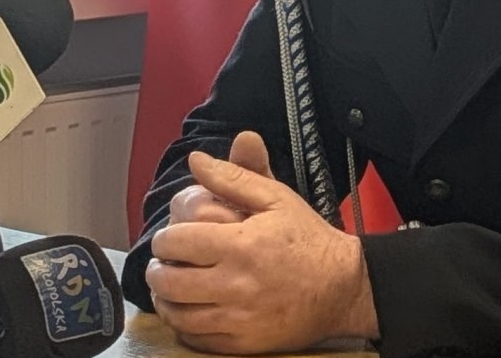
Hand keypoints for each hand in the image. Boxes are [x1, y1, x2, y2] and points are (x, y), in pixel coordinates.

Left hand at [146, 148, 377, 353]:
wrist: (343, 288)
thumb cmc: (308, 239)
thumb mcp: (276, 198)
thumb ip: (233, 176)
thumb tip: (196, 159)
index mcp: (241, 244)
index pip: (177, 242)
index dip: (164, 238)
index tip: (168, 238)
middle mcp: (236, 284)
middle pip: (170, 281)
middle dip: (157, 269)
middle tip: (163, 263)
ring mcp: (239, 318)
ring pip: (178, 314)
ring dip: (165, 299)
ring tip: (169, 287)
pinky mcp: (244, 344)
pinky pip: (197, 340)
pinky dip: (184, 326)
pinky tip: (189, 311)